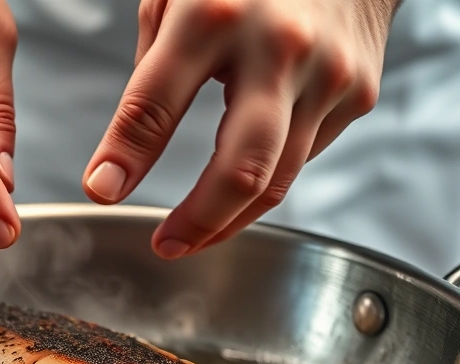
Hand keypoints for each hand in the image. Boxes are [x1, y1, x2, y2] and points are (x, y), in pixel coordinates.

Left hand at [83, 0, 399, 258]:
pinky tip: (240, 181)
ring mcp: (327, 75)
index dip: (124, 156)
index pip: (154, 103)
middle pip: (241, 168)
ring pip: (276, 180)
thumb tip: (130, 148)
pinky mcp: (357, 95)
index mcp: (214, 16)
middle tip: (165, 245)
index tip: (102, 190)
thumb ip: (154, 63)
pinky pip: (302, 156)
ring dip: (229, 220)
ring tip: (193, 234)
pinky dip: (265, 179)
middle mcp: (279, 48)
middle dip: (199, 221)